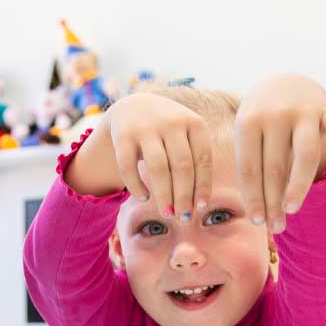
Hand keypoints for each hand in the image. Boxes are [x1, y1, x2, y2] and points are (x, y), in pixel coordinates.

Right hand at [65, 92, 212, 219]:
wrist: (133, 107)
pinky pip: (129, 166)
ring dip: (163, 195)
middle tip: (183, 218)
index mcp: (194, 123)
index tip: (200, 208)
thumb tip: (201, 205)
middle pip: (181, 166)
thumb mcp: (187, 136)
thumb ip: (197, 160)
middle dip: (183, 196)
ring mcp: (146, 127)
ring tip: (167, 214)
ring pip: (158, 168)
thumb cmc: (168, 132)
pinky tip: (144, 198)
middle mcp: (171, 121)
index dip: (202, 187)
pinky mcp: (123, 135)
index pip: (202, 160)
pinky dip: (137, 186)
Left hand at [234, 73, 325, 231]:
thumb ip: (252, 167)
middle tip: (275, 227)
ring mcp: (304, 111)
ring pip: (304, 153)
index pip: (249, 168)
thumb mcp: (247, 137)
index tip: (256, 222)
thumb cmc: (260, 123)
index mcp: (248, 123)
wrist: (283, 83)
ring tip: (292, 210)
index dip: (254, 197)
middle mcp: (275, 115)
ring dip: (298, 184)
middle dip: (274, 200)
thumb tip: (255, 215)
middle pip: (274, 166)